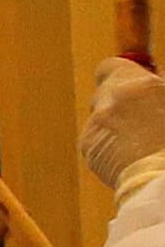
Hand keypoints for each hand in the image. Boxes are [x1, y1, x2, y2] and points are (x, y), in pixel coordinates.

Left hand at [86, 56, 164, 188]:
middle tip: (141, 113)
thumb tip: (151, 78)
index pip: (110, 66)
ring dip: (115, 125)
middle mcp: (110, 102)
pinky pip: (97, 141)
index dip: (121, 73)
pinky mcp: (88, 149)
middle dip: (119, 101)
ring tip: (143, 143)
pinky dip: (109, 146)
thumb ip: (158, 87)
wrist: (164, 180)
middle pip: (104, 93)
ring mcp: (95, 126)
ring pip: (101, 119)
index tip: (133, 80)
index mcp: (136, 85)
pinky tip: (132, 158)